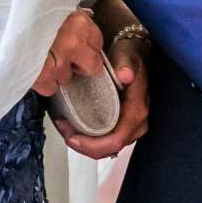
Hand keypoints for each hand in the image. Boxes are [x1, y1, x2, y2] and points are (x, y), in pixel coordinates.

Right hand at [31, 9, 106, 97]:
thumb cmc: (22, 5)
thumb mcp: (50, 2)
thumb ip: (68, 14)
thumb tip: (83, 17)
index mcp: (79, 21)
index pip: (97, 42)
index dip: (86, 46)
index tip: (77, 47)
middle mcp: (74, 42)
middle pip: (92, 65)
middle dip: (79, 64)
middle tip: (62, 58)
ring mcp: (59, 62)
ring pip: (66, 77)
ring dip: (55, 72)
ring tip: (38, 58)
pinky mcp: (42, 77)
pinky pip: (50, 88)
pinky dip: (41, 82)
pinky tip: (30, 67)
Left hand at [55, 24, 150, 160]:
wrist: (133, 53)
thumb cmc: (130, 56)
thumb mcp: (128, 57)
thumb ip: (126, 66)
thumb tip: (125, 75)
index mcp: (137, 111)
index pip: (116, 140)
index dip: (92, 145)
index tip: (72, 136)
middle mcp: (136, 123)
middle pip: (109, 148)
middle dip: (84, 146)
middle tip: (64, 130)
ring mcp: (130, 126)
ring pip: (107, 147)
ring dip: (85, 143)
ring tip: (66, 127)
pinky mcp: (123, 124)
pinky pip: (106, 140)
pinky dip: (90, 139)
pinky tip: (76, 128)